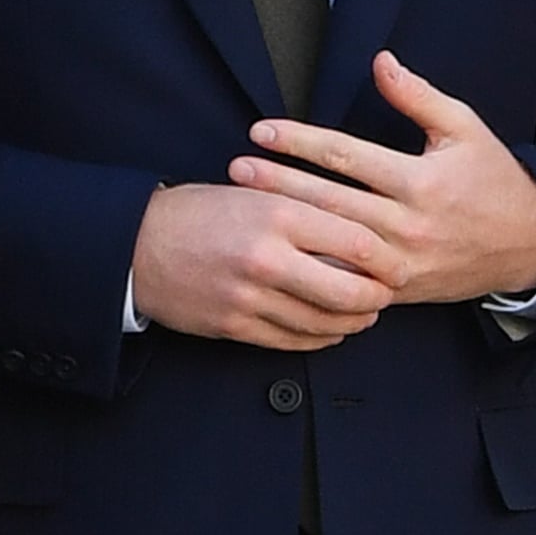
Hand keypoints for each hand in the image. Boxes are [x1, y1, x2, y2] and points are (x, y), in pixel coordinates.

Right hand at [129, 173, 399, 349]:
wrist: (137, 246)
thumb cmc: (201, 213)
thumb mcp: (255, 192)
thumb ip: (306, 210)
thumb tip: (362, 237)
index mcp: (278, 214)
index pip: (357, 243)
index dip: (387, 260)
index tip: (398, 264)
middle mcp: (267, 258)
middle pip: (350, 291)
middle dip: (377, 298)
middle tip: (386, 295)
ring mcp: (250, 297)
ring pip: (325, 323)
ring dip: (352, 323)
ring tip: (363, 314)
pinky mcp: (235, 326)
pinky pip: (293, 341)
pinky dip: (320, 338)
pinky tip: (330, 330)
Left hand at [231, 51, 535, 306]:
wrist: (529, 244)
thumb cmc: (493, 180)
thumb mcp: (464, 129)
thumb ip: (419, 96)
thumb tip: (380, 61)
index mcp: (422, 182)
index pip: (347, 157)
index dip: (300, 142)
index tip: (261, 130)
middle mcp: (409, 225)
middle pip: (330, 202)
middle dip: (278, 184)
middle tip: (236, 169)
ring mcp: (401, 264)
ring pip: (332, 245)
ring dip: (287, 226)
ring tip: (243, 210)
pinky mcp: (398, 291)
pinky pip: (346, 283)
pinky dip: (311, 269)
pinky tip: (276, 255)